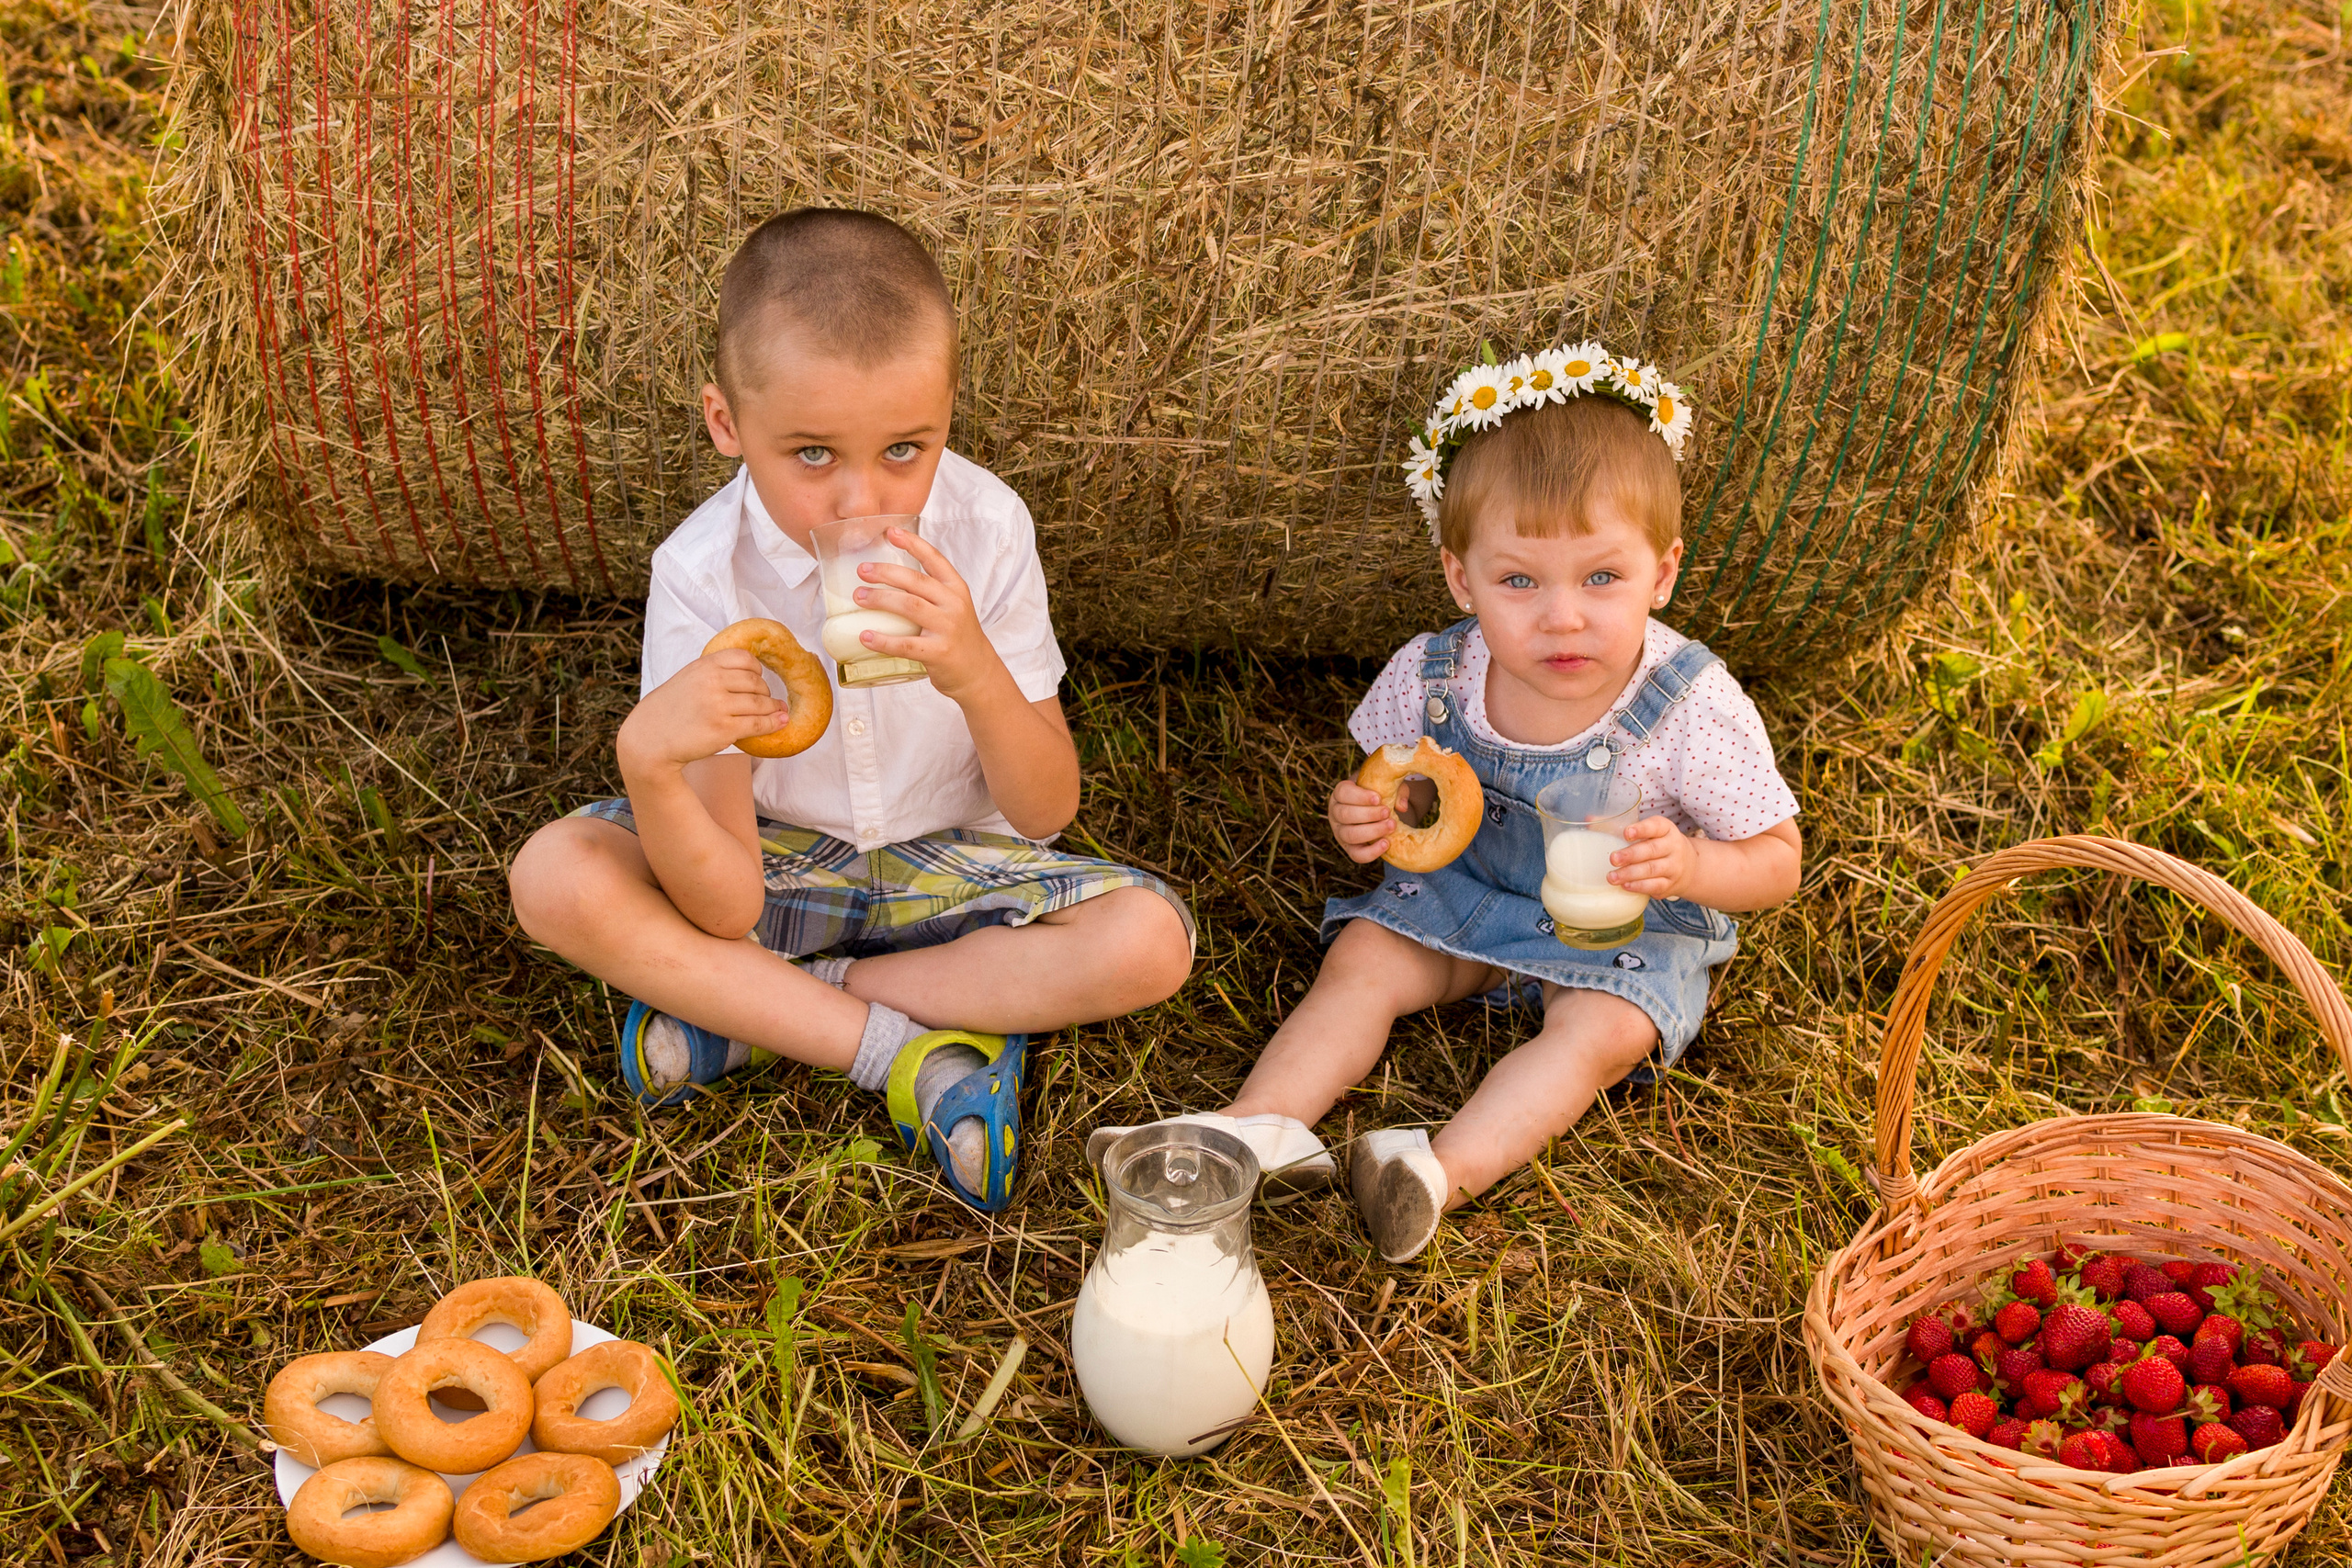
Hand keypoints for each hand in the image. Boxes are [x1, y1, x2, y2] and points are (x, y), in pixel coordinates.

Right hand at [616, 649, 785, 777]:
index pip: (744, 658)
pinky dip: (773, 723)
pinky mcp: (724, 730)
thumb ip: (714, 672)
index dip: (756, 669)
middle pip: (756, 682)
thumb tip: (751, 672)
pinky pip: (758, 724)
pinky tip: (780, 722)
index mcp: (704, 666)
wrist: (650, 739)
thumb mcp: (688, 678)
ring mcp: (718, 706)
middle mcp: (712, 682)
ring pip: (760, 703)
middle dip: (765, 691)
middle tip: (768, 699)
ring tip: (779, 711)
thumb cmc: (670, 709)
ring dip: (773, 708)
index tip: (759, 678)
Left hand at [847, 528, 1005, 700]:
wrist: (978, 671)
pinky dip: (883, 640)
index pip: (934, 559)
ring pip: (910, 607)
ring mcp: (948, 628)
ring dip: (880, 599)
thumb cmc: (957, 636)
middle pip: (916, 581)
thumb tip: (887, 575)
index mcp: (956, 589)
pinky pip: (906, 644)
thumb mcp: (952, 606)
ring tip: (859, 596)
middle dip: (886, 572)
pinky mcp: (939, 653)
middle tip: (862, 570)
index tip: (891, 532)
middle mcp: (954, 605)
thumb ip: (929, 592)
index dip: (913, 543)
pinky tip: (865, 636)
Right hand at [1329, 777, 1395, 864]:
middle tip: (1387, 812)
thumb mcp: (1387, 788)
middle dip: (1368, 814)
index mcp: (1340, 794)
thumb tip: (1402, 807)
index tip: (1378, 798)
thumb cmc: (1380, 795)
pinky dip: (1371, 852)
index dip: (1359, 796)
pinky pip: (1356, 855)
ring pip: (1349, 835)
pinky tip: (1386, 844)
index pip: (1343, 793)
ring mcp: (1340, 832)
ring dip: (1372, 831)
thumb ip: (1396, 792)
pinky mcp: (1349, 849)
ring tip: (1391, 826)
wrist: (1378, 813)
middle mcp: (1336, 813)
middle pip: (1345, 814)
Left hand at [1609, 815, 1696, 898]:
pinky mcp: (1670, 884)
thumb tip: (1589, 820)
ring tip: (1612, 877)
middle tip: (1612, 859)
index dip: (1641, 829)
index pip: (1656, 826)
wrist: (1689, 866)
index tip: (1626, 832)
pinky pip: (1656, 885)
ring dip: (1631, 874)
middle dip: (1631, 855)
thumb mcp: (1646, 831)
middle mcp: (1673, 846)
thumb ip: (1617, 825)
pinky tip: (1626, 886)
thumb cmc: (1656, 844)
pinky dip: (1640, 887)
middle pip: (1653, 850)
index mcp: (1666, 829)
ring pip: (1653, 869)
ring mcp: (1674, 867)